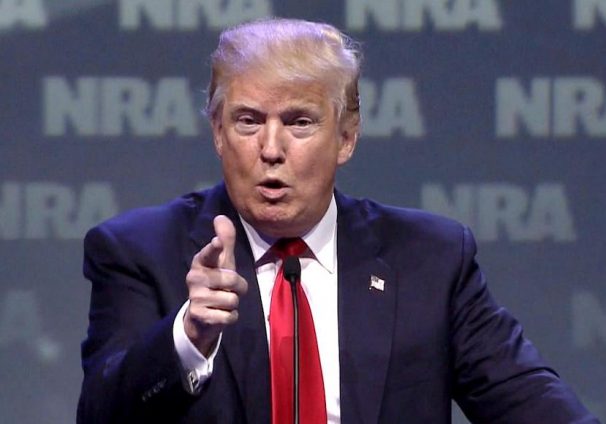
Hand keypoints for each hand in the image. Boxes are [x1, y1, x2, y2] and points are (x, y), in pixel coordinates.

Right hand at [184, 215, 247, 355]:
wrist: (201, 316)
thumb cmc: (216, 282)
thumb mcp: (222, 262)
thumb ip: (225, 241)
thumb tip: (221, 217)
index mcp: (201, 262)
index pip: (209, 254)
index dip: (214, 248)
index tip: (217, 242)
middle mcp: (194, 277)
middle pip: (232, 280)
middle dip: (239, 287)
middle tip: (228, 289)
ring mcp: (195, 297)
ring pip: (232, 300)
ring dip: (233, 303)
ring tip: (222, 302)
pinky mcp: (199, 315)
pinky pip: (229, 316)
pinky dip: (230, 317)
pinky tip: (219, 314)